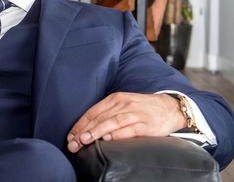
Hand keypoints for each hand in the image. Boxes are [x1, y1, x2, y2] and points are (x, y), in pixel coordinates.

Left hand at [66, 92, 184, 152]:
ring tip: (84, 140)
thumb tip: (87, 128)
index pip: (92, 112)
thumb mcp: (123, 105)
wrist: (171, 108)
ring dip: (95, 132)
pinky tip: (107, 139)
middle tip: (73, 143)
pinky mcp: (146, 124)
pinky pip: (129, 130)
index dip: (79, 125)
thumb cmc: (143, 108)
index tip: (70, 136)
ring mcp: (135, 114)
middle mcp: (123, 104)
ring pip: (111, 122)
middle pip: (99, 118)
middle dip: (83, 131)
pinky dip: (117, 135)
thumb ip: (108, 113)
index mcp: (115, 99)